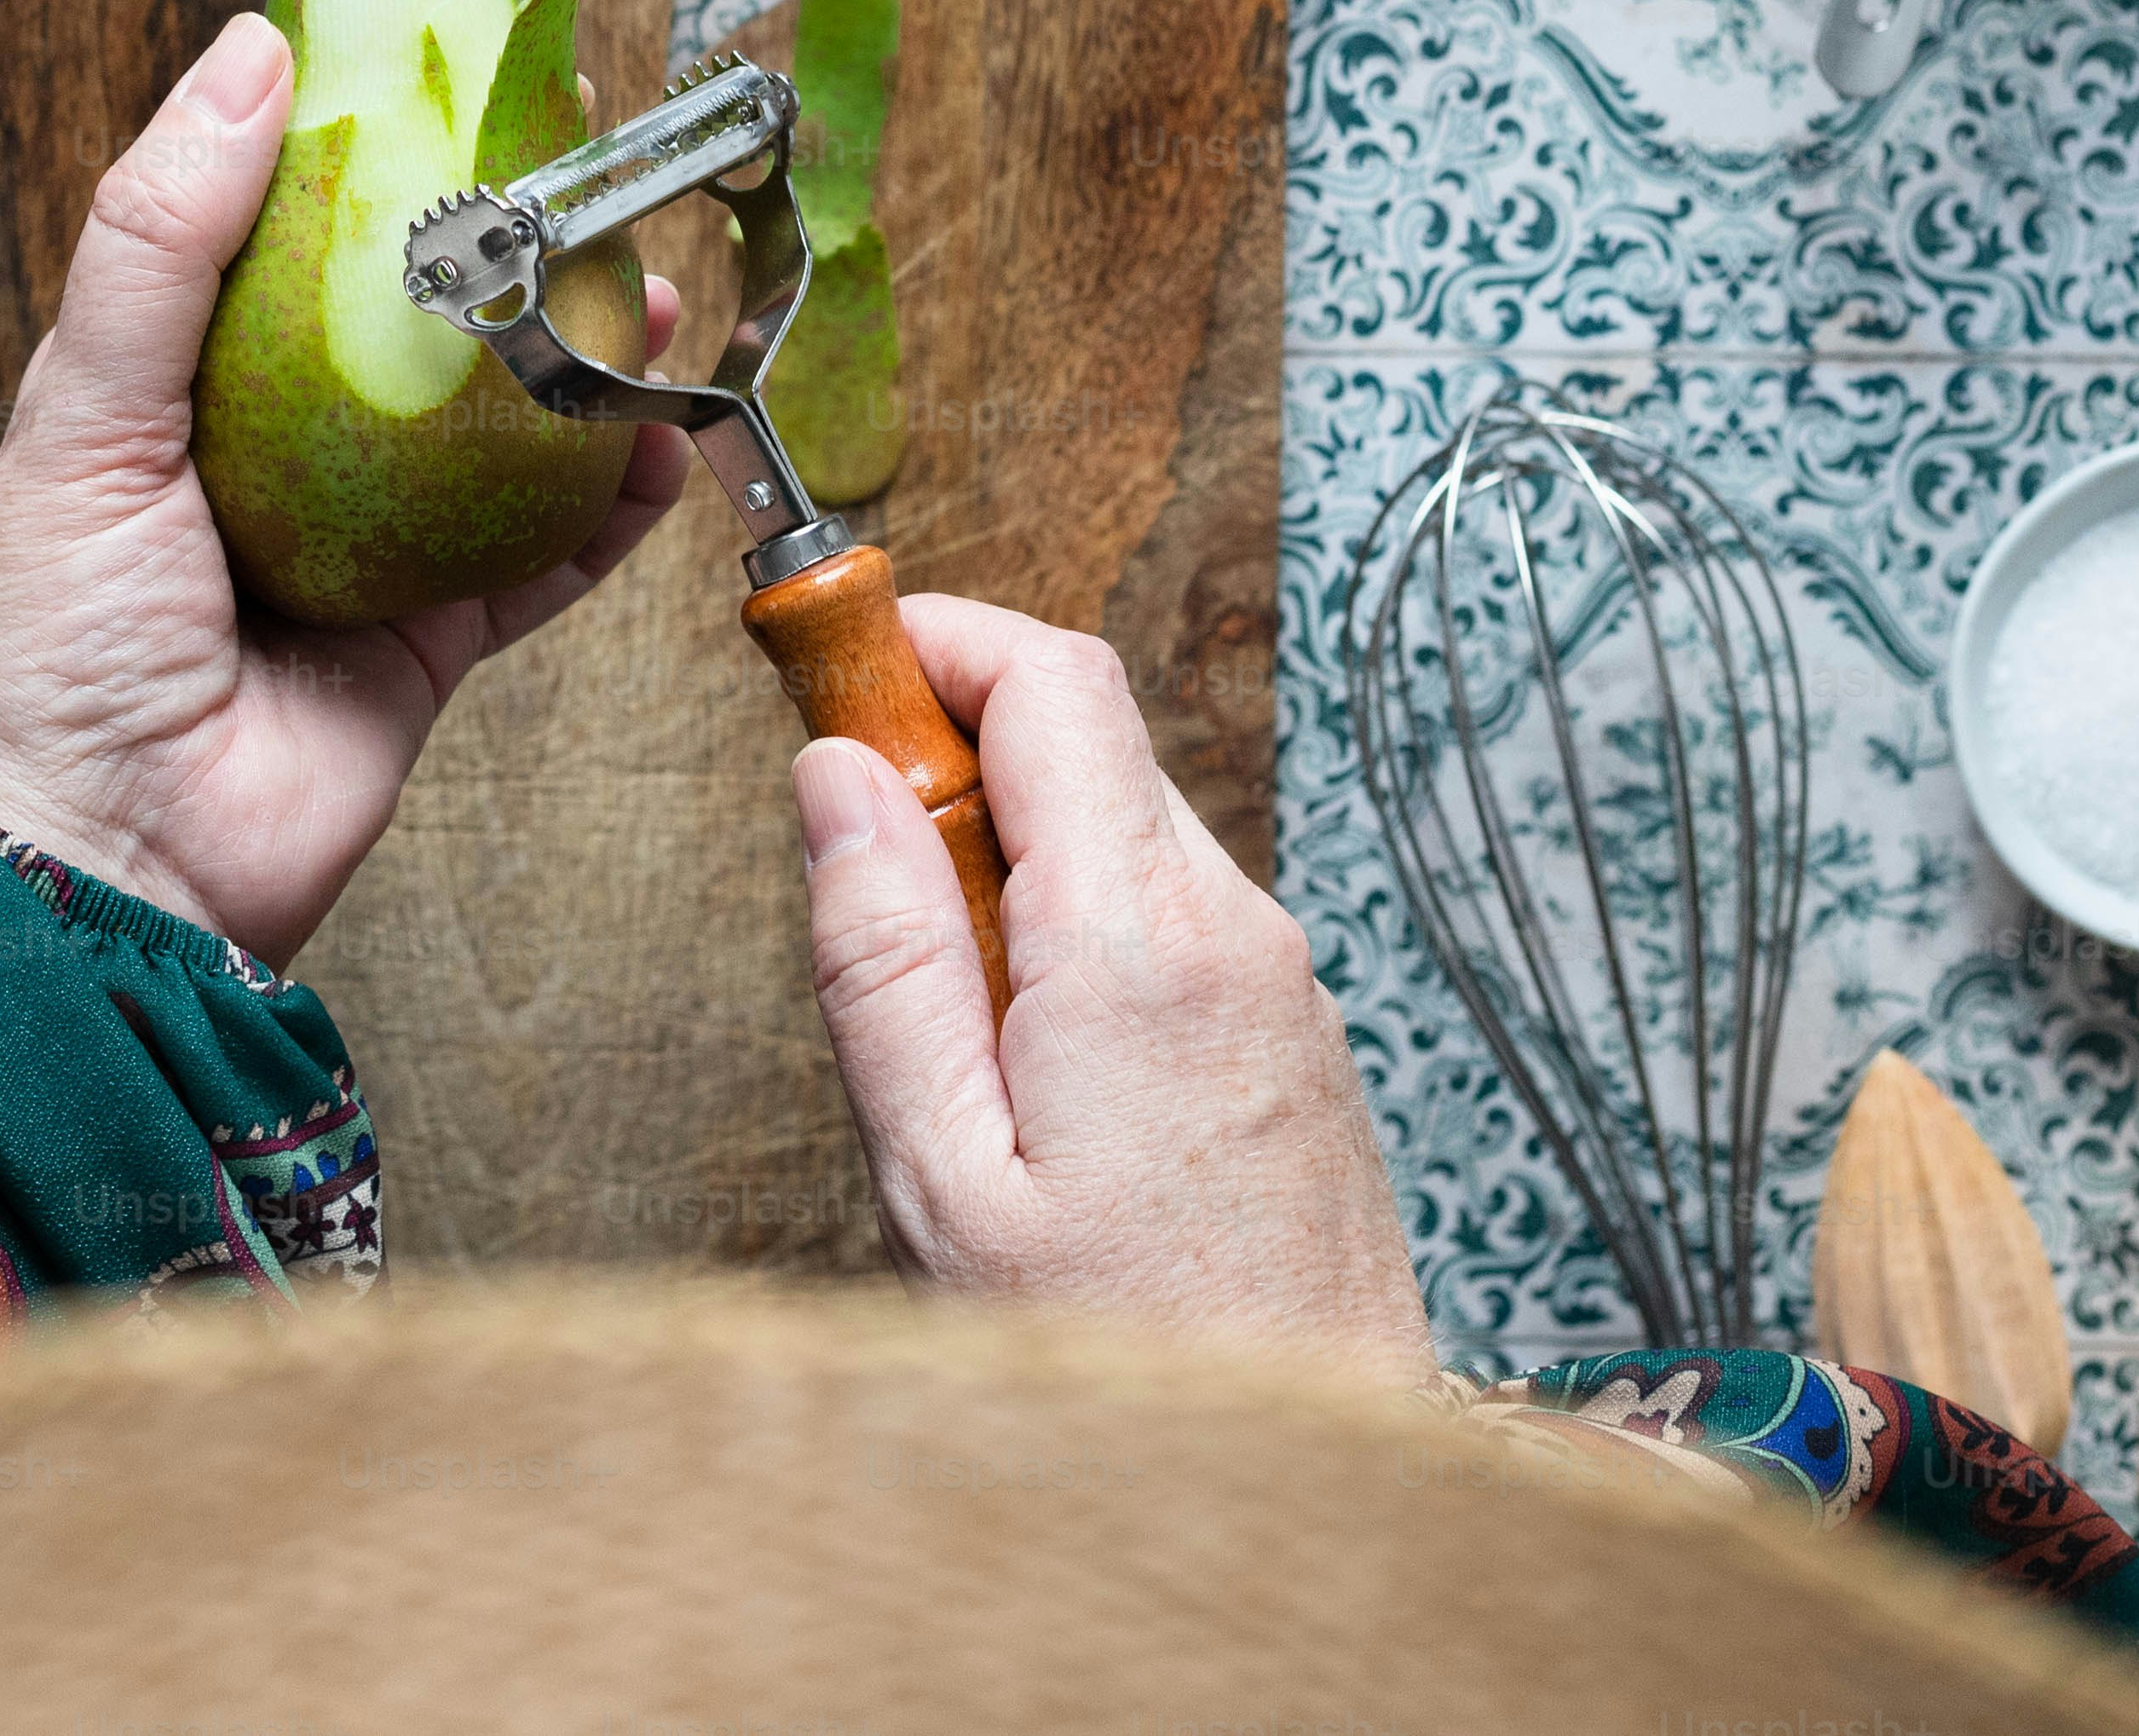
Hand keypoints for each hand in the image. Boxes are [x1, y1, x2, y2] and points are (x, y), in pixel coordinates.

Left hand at [0, 11, 691, 971]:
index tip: (458, 79)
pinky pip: (536, 563)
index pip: (277, 239)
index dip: (367, 159)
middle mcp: (265, 464)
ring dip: (578, 365)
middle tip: (594, 179)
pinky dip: (605, 508)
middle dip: (505, 256)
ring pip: (493, 437)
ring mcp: (353, 557)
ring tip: (653, 291)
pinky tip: (661, 445)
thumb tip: (250, 57)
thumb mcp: (81, 414)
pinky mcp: (421, 648)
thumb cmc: (47, 648)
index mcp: (164, 394)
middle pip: (407, 331)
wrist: (99, 877)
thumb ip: (163, 239)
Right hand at [794, 594, 1433, 1385]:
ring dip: (1009, 854)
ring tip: (940, 1018)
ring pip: (1123, 827)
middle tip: (855, 879)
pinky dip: (1074, 925)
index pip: (1050, 677)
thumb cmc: (1118, 1367)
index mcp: (1141, 945)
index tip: (828, 677)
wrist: (1310, 1497)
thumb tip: (836, 776)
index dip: (929, 640)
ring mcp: (1281, 982)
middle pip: (1086, 738)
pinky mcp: (1292, 1035)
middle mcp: (1236, 932)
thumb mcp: (941, 1174)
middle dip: (951, 757)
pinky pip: (1168, 914)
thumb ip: (883, 956)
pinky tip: (1027, 1067)